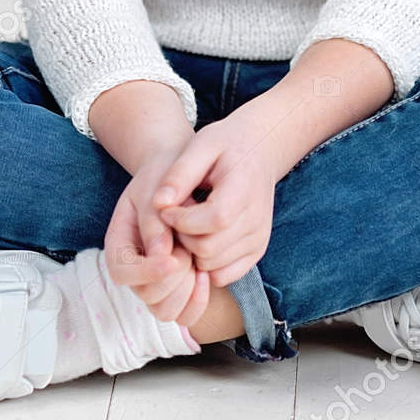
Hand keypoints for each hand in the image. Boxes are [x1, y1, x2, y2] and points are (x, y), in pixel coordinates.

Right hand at [102, 163, 210, 328]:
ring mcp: (155, 283)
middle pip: (147, 295)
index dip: (146, 271)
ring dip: (186, 289)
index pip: (121, 272)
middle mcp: (134, 268)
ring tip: (196, 259)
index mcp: (119, 242)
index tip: (173, 258)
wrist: (184, 174)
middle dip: (174, 276)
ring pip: (165, 311)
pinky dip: (198, 302)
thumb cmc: (165, 177)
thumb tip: (159, 254)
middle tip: (188, 248)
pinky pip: (185, 316)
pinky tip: (206, 276)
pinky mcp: (177, 291)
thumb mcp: (155, 189)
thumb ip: (153, 221)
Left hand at [149, 117, 278, 287]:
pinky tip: (198, 238)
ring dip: (191, 252)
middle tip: (173, 216)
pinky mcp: (257, 250)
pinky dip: (206, 264)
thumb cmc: (227, 144)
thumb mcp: (201, 145)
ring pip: (213, 266)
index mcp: (244, 191)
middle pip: (208, 249)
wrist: (260, 149)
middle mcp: (257, 220)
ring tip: (186, 224)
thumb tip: (159, 204)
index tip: (164, 205)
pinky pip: (225, 275)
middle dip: (181, 237)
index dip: (180, 219)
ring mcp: (259, 238)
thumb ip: (179, 174)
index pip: (211, 221)